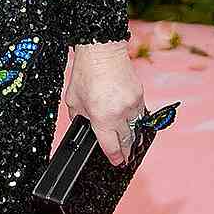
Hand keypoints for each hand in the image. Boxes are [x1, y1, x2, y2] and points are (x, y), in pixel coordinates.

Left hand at [65, 41, 144, 167]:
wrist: (103, 51)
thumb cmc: (86, 73)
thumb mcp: (73, 100)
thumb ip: (79, 117)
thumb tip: (84, 124)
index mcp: (102, 117)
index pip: (111, 146)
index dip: (114, 157)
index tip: (116, 162)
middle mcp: (120, 114)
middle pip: (127, 141)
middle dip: (126, 152)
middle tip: (125, 158)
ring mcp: (132, 105)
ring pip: (136, 128)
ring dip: (133, 138)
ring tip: (130, 145)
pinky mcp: (139, 95)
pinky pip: (139, 114)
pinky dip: (135, 120)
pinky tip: (132, 124)